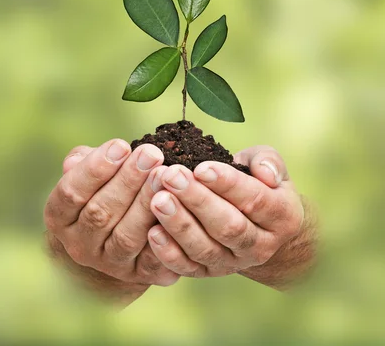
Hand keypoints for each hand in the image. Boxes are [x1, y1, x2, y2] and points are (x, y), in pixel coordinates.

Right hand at [44, 139, 179, 302]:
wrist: (113, 241)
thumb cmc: (100, 193)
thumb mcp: (86, 174)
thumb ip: (82, 162)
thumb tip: (81, 158)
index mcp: (59, 217)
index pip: (71, 193)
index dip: (95, 169)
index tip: (121, 145)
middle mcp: (79, 245)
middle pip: (100, 214)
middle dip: (127, 181)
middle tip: (151, 154)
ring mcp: (108, 264)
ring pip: (126, 237)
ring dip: (146, 204)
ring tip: (165, 175)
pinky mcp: (138, 275)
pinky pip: (153, 260)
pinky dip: (166, 236)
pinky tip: (178, 209)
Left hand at [147, 146, 308, 283]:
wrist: (256, 225)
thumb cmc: (256, 184)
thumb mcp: (268, 166)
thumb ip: (269, 162)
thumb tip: (266, 174)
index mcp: (282, 216)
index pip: (255, 200)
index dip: (227, 184)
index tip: (201, 168)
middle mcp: (260, 246)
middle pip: (228, 226)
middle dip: (197, 200)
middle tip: (171, 177)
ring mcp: (232, 263)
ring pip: (205, 248)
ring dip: (179, 225)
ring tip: (157, 200)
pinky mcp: (207, 272)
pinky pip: (187, 267)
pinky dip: (168, 253)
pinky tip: (152, 232)